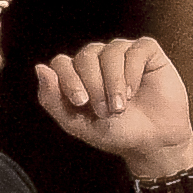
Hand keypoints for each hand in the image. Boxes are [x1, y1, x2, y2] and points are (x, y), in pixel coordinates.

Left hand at [30, 38, 192, 181]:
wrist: (153, 143)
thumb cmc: (116, 133)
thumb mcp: (77, 124)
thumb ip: (52, 99)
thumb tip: (40, 68)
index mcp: (78, 74)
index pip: (61, 63)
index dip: (68, 80)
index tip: (81, 102)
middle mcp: (99, 59)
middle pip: (86, 56)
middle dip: (93, 85)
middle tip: (105, 110)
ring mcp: (123, 53)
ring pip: (111, 51)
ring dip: (114, 81)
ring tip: (120, 105)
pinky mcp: (147, 52)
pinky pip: (136, 49)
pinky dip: (132, 71)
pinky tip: (135, 90)